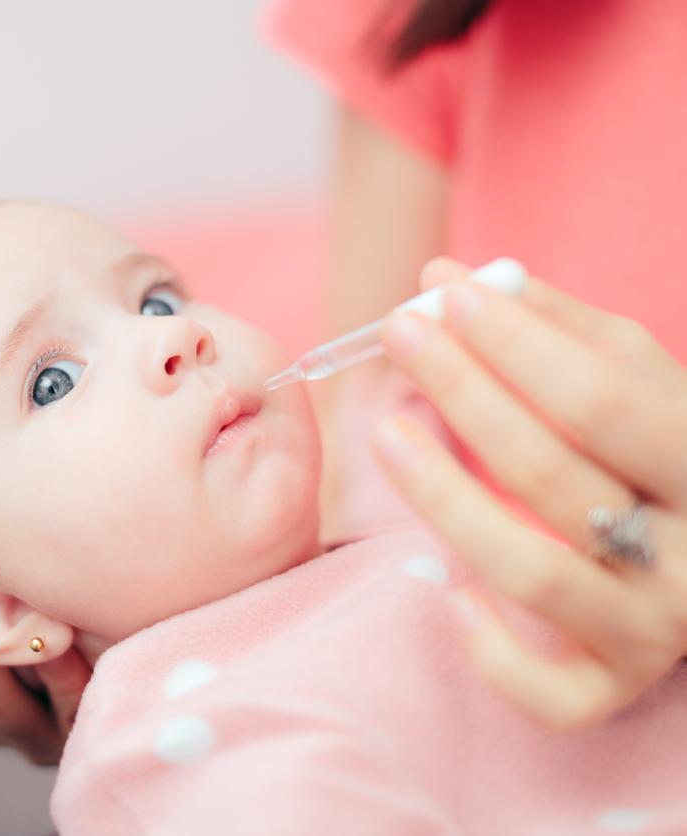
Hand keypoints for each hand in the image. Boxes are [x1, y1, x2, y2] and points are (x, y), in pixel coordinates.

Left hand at [373, 257, 686, 729]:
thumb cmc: (656, 452)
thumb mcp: (635, 381)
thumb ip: (557, 329)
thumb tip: (451, 275)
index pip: (601, 399)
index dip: (515, 344)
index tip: (443, 292)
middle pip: (555, 474)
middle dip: (465, 393)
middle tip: (401, 332)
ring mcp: (656, 630)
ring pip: (532, 572)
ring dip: (444, 497)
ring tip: (387, 429)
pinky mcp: (615, 687)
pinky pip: (549, 694)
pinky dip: (493, 648)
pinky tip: (445, 588)